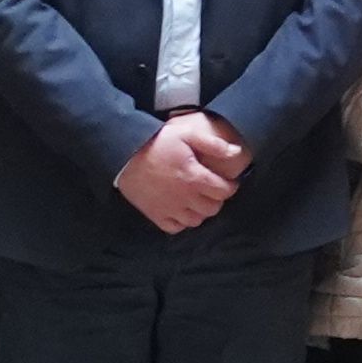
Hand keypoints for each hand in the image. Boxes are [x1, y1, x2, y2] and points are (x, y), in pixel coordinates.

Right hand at [121, 110, 249, 233]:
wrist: (125, 153)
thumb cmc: (157, 142)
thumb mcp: (186, 134)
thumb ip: (213, 145)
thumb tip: (236, 152)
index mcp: (194, 178)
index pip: (224, 191)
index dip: (230, 186)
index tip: (228, 181)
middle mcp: (185, 198)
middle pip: (212, 208)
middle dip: (216, 199)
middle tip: (212, 189)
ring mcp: (169, 209)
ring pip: (196, 221)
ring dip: (201, 211)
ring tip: (197, 199)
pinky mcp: (155, 215)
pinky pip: (175, 227)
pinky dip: (182, 222)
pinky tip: (181, 209)